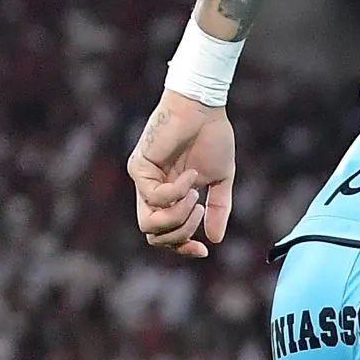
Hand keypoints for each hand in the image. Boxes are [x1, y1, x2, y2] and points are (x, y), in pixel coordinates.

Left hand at [129, 90, 238, 258]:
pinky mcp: (139, 168)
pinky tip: (191, 175)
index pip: (166, 234)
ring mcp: (143, 180)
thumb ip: (218, 209)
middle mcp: (151, 191)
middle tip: (201, 210)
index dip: (183, 247)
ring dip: (178, 217)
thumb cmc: (212, 137)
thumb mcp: (220, 181)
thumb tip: (215, 239)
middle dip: (181, 234)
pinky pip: (157, 197)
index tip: (204, 251)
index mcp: (169, 196)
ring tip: (196, 198)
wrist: (203, 108)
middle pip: (153, 235)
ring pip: (149, 224)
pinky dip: (178, 192)